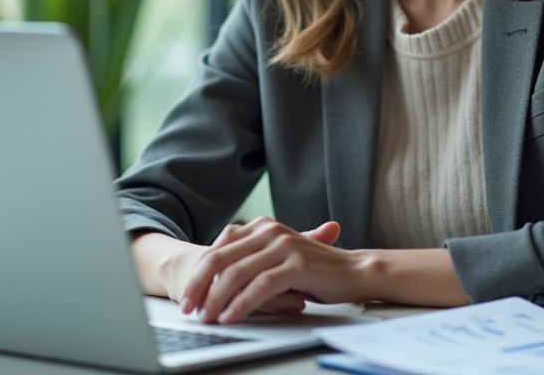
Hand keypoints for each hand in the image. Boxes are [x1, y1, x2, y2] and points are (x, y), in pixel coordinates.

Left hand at [179, 217, 364, 324]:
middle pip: (220, 259)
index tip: (189, 296)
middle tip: (188, 308)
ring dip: (216, 299)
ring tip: (206, 317)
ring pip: (236, 274)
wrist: (355, 271)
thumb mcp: (279, 256)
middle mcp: (270, 231)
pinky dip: (240, 304)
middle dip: (199, 286)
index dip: (200, 272)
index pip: (219, 247)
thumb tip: (216, 275)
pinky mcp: (295, 265)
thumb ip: (252, 258)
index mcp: (263, 227)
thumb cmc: (316, 269)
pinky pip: (259, 287)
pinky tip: (230, 317)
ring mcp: (282, 247)